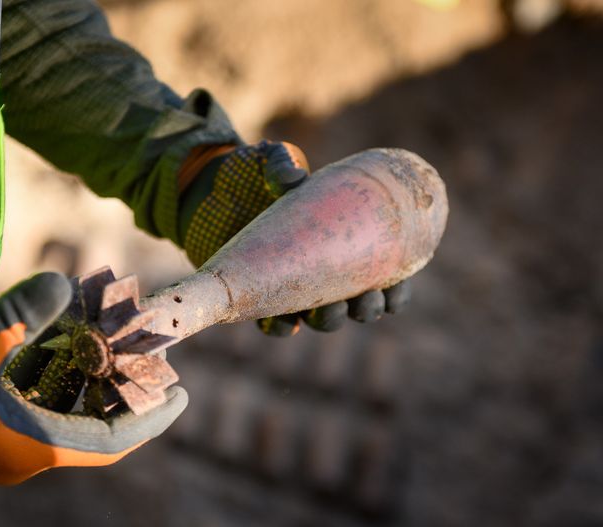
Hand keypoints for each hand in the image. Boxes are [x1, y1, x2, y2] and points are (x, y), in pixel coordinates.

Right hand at [0, 273, 186, 484]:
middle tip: (149, 358)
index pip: (116, 438)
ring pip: (66, 414)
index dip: (153, 416)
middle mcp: (31, 451)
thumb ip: (28, 312)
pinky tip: (62, 349)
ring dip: (88, 384)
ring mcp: (8, 444)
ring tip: (112, 347)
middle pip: (95, 423)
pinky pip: (37, 408)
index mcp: (41, 444)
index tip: (183, 394)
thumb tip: (62, 283)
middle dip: (122, 391)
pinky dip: (55, 382)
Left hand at [178, 141, 414, 335]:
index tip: (395, 289)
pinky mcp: (259, 298)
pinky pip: (276, 324)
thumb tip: (293, 179)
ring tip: (329, 310)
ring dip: (330, 321)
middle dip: (366, 309)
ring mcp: (292, 287)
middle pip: (356, 305)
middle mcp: (323, 271)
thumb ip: (282, 163)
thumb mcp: (270, 160)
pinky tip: (286, 321)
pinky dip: (282, 326)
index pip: (382, 275)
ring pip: (322, 320)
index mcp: (343, 241)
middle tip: (364, 299)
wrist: (206, 189)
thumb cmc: (250, 173)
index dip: (395, 291)